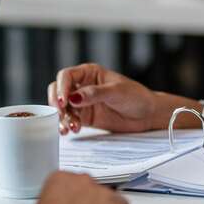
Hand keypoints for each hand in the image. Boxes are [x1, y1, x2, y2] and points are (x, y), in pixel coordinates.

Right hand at [48, 63, 162, 134]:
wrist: (147, 115)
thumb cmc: (136, 96)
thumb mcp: (116, 92)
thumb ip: (95, 94)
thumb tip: (73, 97)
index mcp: (89, 73)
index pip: (66, 75)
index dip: (62, 87)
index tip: (64, 101)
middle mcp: (83, 86)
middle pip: (58, 90)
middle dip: (57, 103)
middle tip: (62, 114)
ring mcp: (82, 102)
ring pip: (62, 107)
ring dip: (62, 117)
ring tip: (70, 127)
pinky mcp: (85, 117)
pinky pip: (70, 119)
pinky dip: (67, 125)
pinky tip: (71, 130)